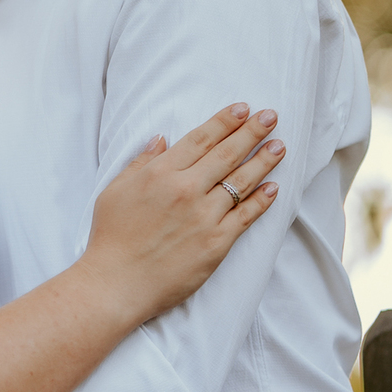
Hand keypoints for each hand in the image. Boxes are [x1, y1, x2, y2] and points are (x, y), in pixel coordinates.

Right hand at [84, 103, 284, 323]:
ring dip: (264, 161)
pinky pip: (246, 216)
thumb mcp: (114, 191)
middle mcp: (186, 190)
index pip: (200, 139)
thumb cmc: (111, 238)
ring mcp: (204, 216)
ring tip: (280, 146)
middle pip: (227, 154)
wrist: (117, 283)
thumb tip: (162, 139)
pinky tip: (274, 187)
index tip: (242, 108)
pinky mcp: (216, 242)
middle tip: (271, 116)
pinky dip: (262, 200)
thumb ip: (140, 163)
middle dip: (252, 131)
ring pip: (241, 181)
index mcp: (160, 173)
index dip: (224, 121)